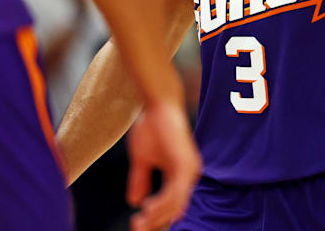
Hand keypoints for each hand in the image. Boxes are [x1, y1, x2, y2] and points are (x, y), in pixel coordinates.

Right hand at [126, 100, 201, 230]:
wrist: (158, 105)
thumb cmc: (151, 128)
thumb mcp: (142, 159)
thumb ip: (141, 180)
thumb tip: (135, 202)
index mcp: (180, 174)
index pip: (170, 203)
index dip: (155, 216)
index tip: (136, 225)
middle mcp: (189, 174)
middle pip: (174, 207)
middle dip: (155, 220)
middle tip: (136, 228)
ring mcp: (189, 169)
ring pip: (175, 203)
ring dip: (156, 215)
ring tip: (139, 222)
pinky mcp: (185, 164)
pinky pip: (175, 192)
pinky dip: (161, 203)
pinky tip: (147, 208)